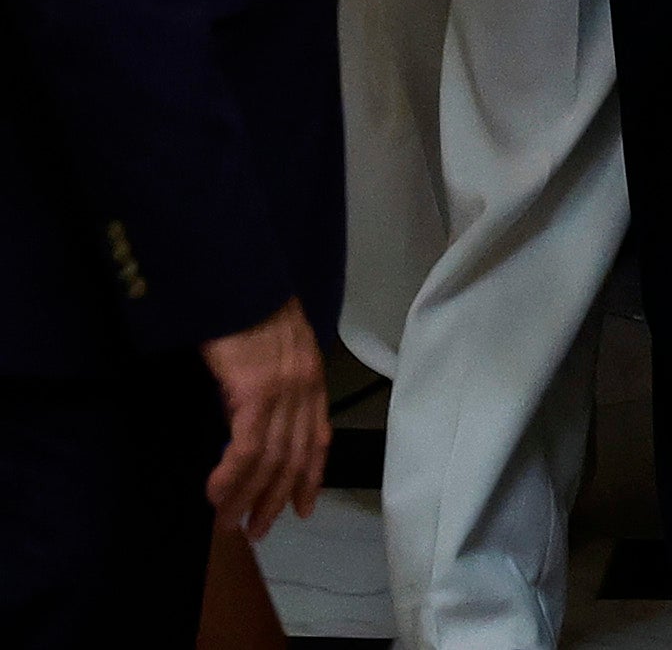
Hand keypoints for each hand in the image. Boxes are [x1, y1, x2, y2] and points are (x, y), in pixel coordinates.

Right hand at [201, 298, 326, 539]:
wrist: (236, 277)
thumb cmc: (244, 310)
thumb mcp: (268, 350)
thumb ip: (269, 384)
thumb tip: (250, 421)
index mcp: (310, 377)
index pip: (318, 439)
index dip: (310, 478)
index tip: (301, 510)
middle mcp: (305, 386)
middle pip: (295, 458)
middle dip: (276, 499)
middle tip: (255, 530)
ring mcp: (283, 389)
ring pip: (272, 460)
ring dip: (249, 498)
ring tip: (229, 523)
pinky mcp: (254, 390)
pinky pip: (247, 447)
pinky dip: (232, 477)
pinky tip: (216, 495)